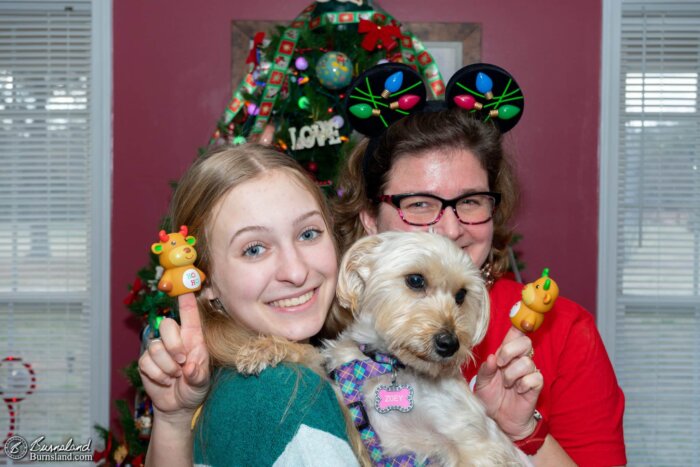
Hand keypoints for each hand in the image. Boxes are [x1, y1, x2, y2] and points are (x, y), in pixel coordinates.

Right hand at [138, 293, 209, 418]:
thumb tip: (189, 368)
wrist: (178, 405)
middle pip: (167, 325)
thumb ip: (198, 375)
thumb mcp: (202, 383)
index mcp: (193, 339)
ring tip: (175, 376)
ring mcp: (159, 349)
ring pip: (155, 346)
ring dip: (167, 367)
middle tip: (182, 362)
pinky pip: (146, 362)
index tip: (186, 288)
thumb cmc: (194, 388)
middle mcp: (175, 340)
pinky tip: (166, 381)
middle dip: (174, 345)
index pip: (189, 316)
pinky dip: (158, 375)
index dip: (187, 302)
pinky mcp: (146, 361)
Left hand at [474, 326, 542, 439]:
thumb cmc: (491, 398)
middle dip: (509, 351)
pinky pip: (534, 377)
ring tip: (506, 384)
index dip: (518, 324)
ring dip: (511, 374)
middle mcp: (518, 360)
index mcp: (505, 354)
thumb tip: (492, 358)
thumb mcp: (482, 383)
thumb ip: (485, 369)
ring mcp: (529, 372)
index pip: (516, 333)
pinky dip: (523, 384)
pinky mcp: (536, 386)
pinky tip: (517, 390)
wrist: (500, 419)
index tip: (518, 321)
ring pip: (526, 362)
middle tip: (500, 364)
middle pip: (525, 342)